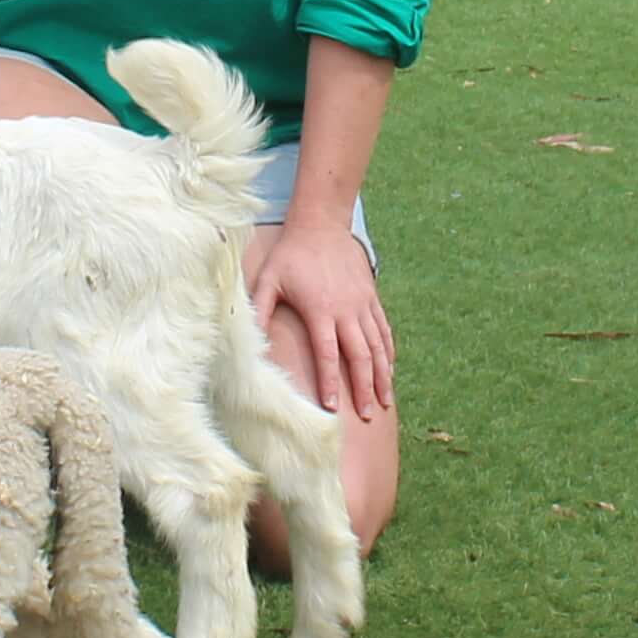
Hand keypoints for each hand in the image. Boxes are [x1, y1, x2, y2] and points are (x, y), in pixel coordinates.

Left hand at [245, 214, 393, 427]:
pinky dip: (388, 352)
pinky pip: (384, 330)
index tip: (332, 407)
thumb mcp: (268, 279)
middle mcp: (346, 311)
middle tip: (367, 414)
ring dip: (382, 375)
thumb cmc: (291, 254)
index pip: (328, 354)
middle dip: (365, 388)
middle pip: (360, 356)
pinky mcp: (371, 297)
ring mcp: (363, 304)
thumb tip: (247, 339)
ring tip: (385, 401)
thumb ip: (258, 309)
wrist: (322, 223)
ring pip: (377, 346)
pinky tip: (390, 370)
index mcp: (320, 310)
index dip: (330, 382)